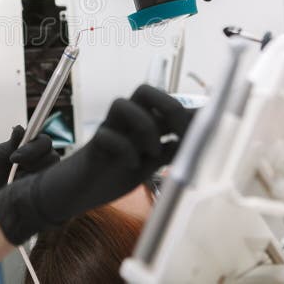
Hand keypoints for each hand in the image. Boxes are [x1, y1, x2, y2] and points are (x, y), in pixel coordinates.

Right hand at [0, 85, 194, 243]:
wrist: (75, 192)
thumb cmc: (111, 174)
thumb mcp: (148, 165)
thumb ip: (168, 151)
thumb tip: (197, 142)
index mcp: (141, 125)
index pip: (166, 104)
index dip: (188, 109)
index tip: (209, 122)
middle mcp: (124, 123)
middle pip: (144, 91)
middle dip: (168, 106)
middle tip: (178, 132)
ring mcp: (108, 132)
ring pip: (122, 103)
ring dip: (144, 124)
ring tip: (151, 151)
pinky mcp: (93, 148)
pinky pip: (106, 135)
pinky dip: (125, 150)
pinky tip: (132, 165)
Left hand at [0, 125, 59, 201]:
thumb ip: (11, 143)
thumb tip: (20, 128)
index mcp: (32, 146)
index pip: (45, 142)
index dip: (32, 148)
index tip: (13, 158)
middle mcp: (41, 160)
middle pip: (53, 157)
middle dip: (33, 163)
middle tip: (15, 169)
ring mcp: (42, 176)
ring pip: (50, 173)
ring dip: (30, 175)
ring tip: (14, 179)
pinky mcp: (40, 192)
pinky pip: (45, 189)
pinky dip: (30, 188)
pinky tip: (17, 189)